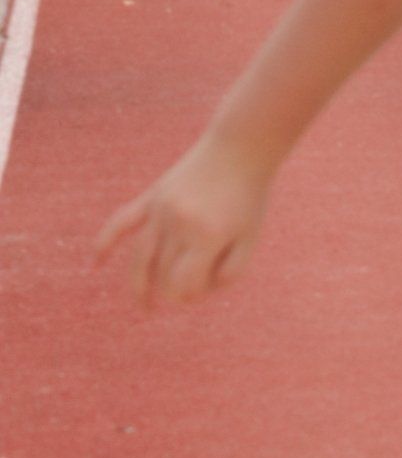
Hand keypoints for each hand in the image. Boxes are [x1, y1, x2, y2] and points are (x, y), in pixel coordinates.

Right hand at [96, 133, 273, 307]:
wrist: (238, 150)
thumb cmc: (248, 199)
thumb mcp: (250, 239)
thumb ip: (231, 272)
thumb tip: (197, 293)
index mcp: (206, 238)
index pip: (187, 284)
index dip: (195, 295)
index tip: (206, 288)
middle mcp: (178, 225)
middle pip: (164, 273)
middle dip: (175, 290)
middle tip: (190, 292)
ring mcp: (160, 210)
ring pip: (141, 257)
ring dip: (139, 286)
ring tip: (144, 307)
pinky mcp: (151, 197)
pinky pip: (121, 222)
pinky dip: (105, 243)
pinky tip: (94, 263)